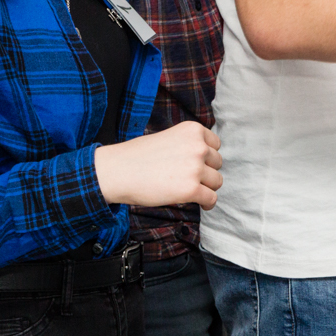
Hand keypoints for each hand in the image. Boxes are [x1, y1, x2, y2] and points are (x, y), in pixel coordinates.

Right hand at [93, 121, 222, 209]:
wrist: (118, 171)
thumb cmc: (138, 156)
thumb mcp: (169, 137)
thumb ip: (188, 144)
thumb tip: (206, 159)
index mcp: (193, 130)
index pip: (215, 145)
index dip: (206, 157)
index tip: (196, 164)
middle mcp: (198, 146)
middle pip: (217, 163)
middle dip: (206, 172)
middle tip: (189, 179)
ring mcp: (195, 168)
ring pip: (217, 181)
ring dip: (207, 188)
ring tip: (193, 191)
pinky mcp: (191, 189)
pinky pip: (211, 199)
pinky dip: (208, 203)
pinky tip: (201, 204)